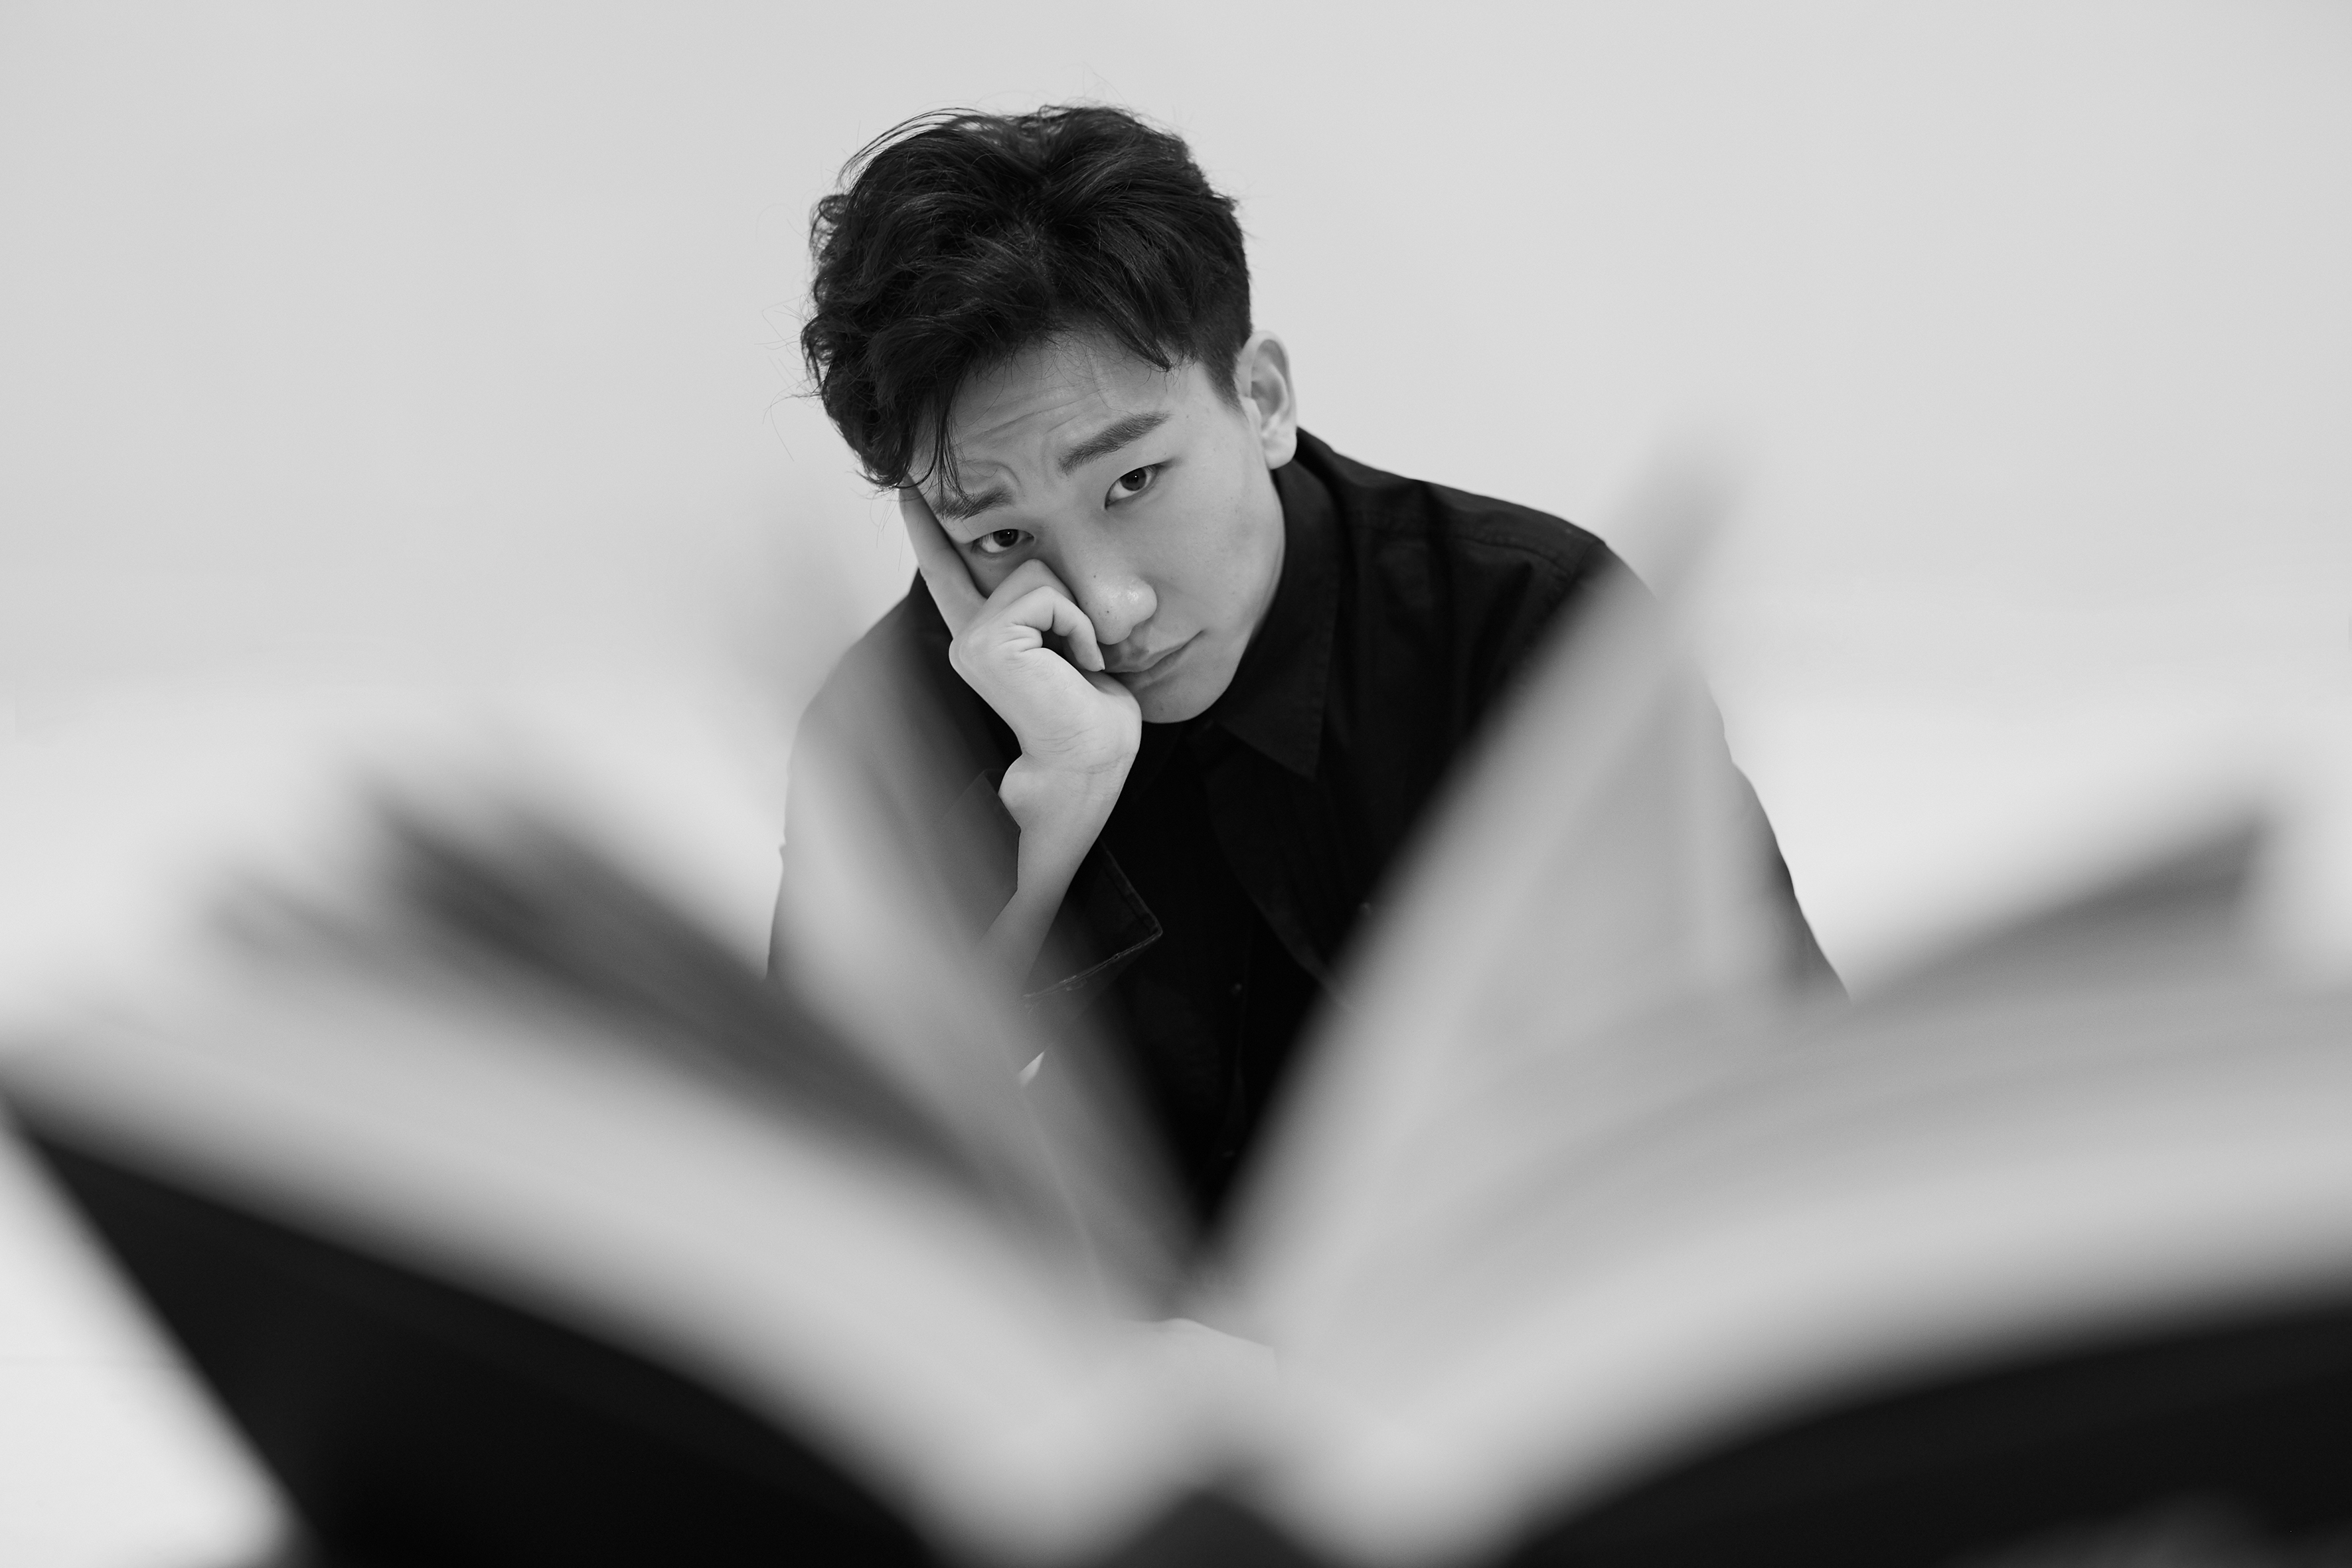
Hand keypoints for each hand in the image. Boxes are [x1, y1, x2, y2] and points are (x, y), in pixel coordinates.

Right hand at [900, 488, 1140, 802]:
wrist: (1089, 762)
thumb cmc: (1093, 717)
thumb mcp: (1073, 645)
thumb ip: (1050, 609)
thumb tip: (1057, 575)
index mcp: (986, 637)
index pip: (950, 571)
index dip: (930, 528)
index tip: (912, 487)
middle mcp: (969, 635)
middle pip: (1024, 561)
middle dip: (1068, 603)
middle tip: (1079, 658)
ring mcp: (971, 638)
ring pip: (1038, 574)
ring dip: (1076, 617)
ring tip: (1077, 662)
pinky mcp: (985, 641)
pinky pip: (1050, 596)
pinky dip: (1078, 627)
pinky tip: (1078, 665)